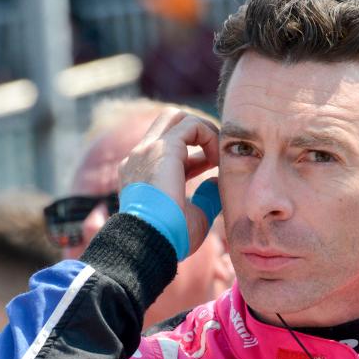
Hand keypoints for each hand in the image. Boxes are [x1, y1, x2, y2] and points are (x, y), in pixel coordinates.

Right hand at [120, 109, 219, 254]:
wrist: (150, 241)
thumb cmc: (171, 237)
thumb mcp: (193, 216)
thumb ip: (205, 198)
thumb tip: (216, 184)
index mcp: (142, 175)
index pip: (169, 151)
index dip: (197, 156)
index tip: (213, 169)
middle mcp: (140, 158)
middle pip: (169, 123)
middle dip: (198, 131)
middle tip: (217, 153)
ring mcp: (147, 150)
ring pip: (177, 117)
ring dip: (204, 130)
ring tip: (219, 154)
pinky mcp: (162, 147)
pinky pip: (191, 125)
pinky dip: (209, 136)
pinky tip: (217, 159)